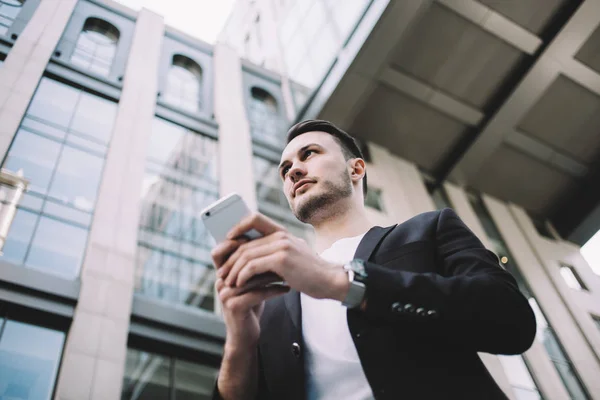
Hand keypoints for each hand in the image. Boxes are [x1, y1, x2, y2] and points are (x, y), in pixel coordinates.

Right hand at [212, 238, 288, 348]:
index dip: (237, 243)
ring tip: (288, 273)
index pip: (220, 251)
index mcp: (221, 273)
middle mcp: (220, 282)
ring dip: (272, 274)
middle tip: (282, 255)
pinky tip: (287, 289)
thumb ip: (251, 264)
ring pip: (251, 277)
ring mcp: (225, 294)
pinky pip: (257, 293)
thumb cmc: (251, 304)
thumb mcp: (250, 282)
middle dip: (263, 258)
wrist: (246, 335)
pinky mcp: (234, 306)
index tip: (262, 241)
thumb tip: (267, 240)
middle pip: (240, 262)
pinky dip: (274, 290)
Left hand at [218, 212, 348, 300]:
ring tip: (228, 282)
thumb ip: (274, 251)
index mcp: (283, 232)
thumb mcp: (292, 256)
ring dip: (234, 271)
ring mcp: (282, 246)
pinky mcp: (281, 260)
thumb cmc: (310, 273)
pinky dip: (242, 276)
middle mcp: (281, 235)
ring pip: (246, 255)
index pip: (254, 218)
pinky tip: (239, 284)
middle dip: (230, 259)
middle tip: (222, 272)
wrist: (330, 281)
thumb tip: (248, 257)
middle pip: (245, 243)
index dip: (237, 226)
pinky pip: (252, 266)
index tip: (227, 240)